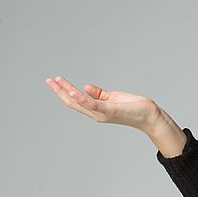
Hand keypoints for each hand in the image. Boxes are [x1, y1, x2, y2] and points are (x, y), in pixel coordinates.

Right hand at [45, 76, 160, 130]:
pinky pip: (93, 104)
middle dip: (59, 91)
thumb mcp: (112, 98)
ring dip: (66, 92)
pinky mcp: (110, 110)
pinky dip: (82, 99)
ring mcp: (102, 113)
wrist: (149, 115)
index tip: (54, 80)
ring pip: (79, 103)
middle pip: (72, 102)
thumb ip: (98, 94)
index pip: (75, 100)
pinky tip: (74, 91)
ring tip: (56, 82)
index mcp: (96, 110)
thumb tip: (84, 87)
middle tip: (48, 80)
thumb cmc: (133, 107)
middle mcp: (96, 114)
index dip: (63, 91)